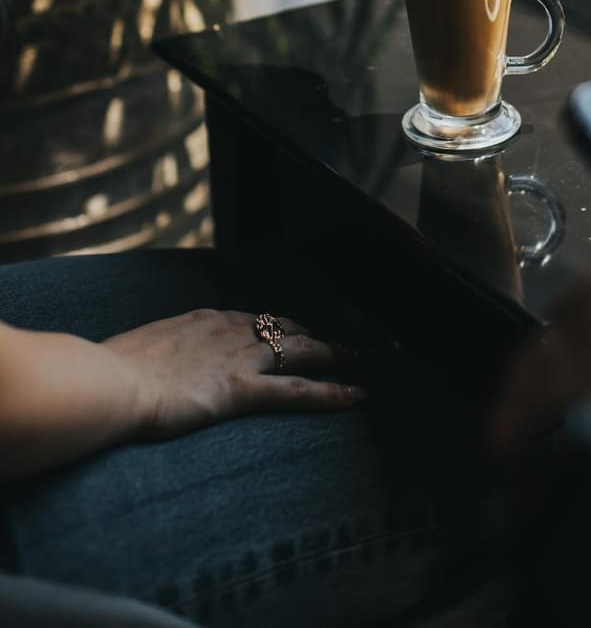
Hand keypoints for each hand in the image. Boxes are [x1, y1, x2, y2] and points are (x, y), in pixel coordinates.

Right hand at [104, 309, 363, 440]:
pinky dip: (330, 392)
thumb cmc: (110, 373)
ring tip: (358, 362)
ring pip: (300, 351)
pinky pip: (297, 390)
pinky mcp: (242, 390)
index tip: (291, 333)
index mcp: (203, 319)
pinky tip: (355, 396)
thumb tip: (150, 366)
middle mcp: (228, 329)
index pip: (252, 319)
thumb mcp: (138, 353)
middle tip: (336, 345)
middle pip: (284, 327)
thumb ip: (157, 356)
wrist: (107, 383)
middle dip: (313, 336)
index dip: (277, 327)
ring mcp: (238, 358)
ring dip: (333, 355)